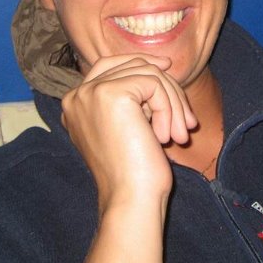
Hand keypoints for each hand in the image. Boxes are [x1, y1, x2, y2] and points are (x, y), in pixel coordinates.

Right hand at [61, 54, 197, 206]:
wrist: (130, 199)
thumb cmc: (134, 173)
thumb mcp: (130, 127)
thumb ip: (134, 98)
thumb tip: (160, 65)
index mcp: (75, 104)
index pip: (109, 65)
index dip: (141, 63)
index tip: (168, 68)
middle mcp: (77, 95)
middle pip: (132, 65)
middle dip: (166, 87)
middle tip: (187, 121)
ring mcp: (91, 92)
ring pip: (148, 73)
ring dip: (173, 103)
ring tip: (180, 135)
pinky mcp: (111, 94)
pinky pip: (154, 84)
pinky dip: (169, 109)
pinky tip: (165, 138)